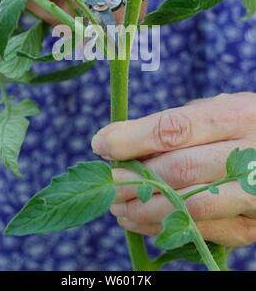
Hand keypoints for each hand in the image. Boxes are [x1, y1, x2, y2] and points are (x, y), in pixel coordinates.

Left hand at [91, 92, 255, 246]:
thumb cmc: (239, 128)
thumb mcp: (215, 110)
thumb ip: (176, 123)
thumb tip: (119, 142)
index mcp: (237, 116)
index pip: (174, 128)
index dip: (131, 138)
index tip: (101, 143)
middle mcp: (251, 155)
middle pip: (178, 170)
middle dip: (132, 179)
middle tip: (106, 182)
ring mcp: (254, 195)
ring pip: (187, 207)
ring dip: (142, 208)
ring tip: (116, 204)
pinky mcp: (251, 226)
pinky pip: (199, 231)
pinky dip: (161, 227)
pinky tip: (139, 219)